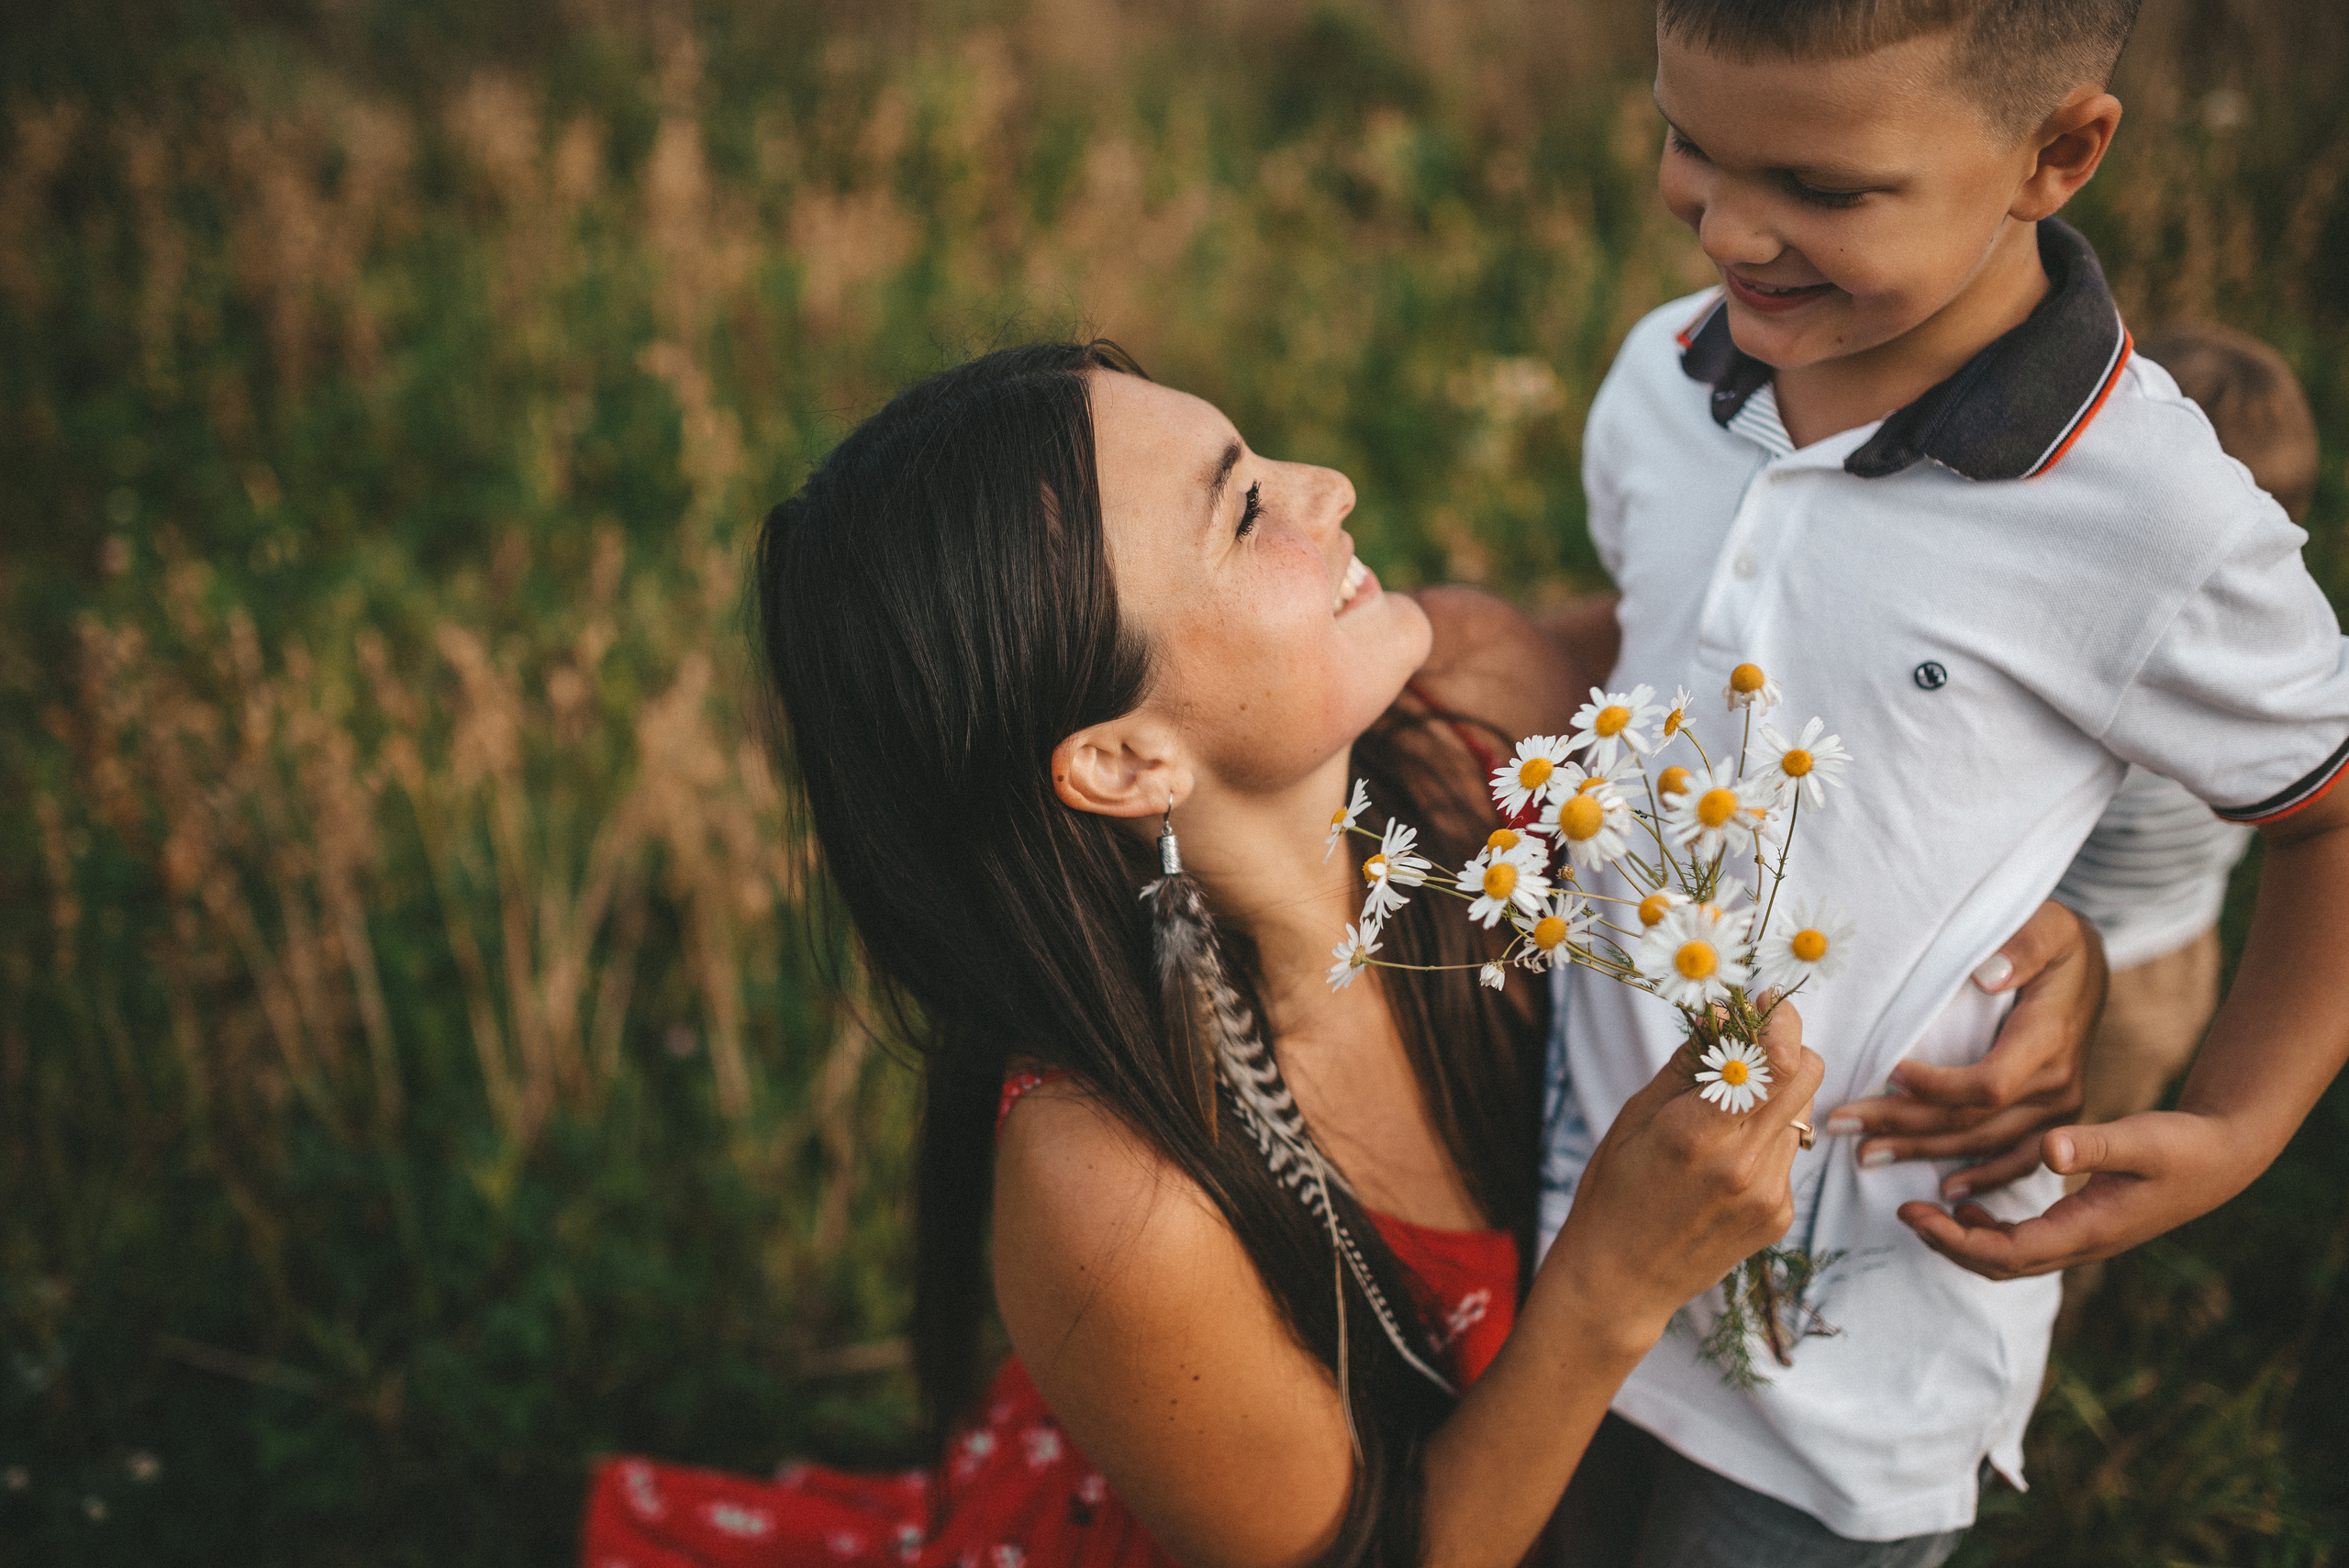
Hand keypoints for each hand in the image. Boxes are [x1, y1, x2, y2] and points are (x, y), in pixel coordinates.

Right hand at [1548, 1003, 1825, 1341]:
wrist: (1622, 1278)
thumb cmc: (1616, 1189)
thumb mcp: (1638, 1115)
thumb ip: (1690, 1062)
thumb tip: (1728, 1011)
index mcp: (1697, 1132)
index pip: (1775, 1057)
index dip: (1781, 1021)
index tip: (1767, 1003)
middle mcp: (1743, 1163)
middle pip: (1808, 1074)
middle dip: (1786, 1047)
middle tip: (1752, 1044)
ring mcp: (1769, 1193)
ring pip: (1802, 1111)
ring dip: (1776, 1094)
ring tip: (1727, 1113)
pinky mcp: (1781, 1214)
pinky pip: (1791, 1151)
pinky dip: (1768, 1138)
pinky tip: (1727, 1160)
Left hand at [1823, 900, 2104, 1200]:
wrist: (2090, 968)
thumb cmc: (2056, 941)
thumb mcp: (2050, 926)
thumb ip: (2024, 945)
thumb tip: (1989, 974)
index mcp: (2049, 1040)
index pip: (1987, 1084)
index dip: (1935, 1087)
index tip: (1887, 1072)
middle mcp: (2058, 1085)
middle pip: (1972, 1122)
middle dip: (1902, 1125)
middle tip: (1841, 1125)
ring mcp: (2059, 1110)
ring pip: (1983, 1145)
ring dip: (1921, 1152)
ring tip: (1865, 1153)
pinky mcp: (2053, 1121)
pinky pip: (2017, 1161)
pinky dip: (1980, 1177)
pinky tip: (1942, 1190)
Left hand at [1896, 1111, 2259, 1277]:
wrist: (2221, 1157)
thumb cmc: (2183, 1145)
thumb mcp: (2141, 1138)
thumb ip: (2095, 1144)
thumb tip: (2049, 1149)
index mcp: (2089, 1229)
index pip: (2007, 1252)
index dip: (1955, 1241)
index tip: (1914, 1214)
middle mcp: (2082, 1243)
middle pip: (2000, 1264)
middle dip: (1948, 1244)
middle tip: (1905, 1211)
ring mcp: (2083, 1239)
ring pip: (2010, 1257)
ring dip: (1965, 1241)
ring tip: (1925, 1212)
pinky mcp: (2084, 1226)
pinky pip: (2025, 1243)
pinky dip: (1990, 1233)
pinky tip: (1972, 1207)